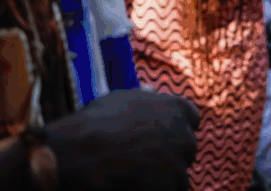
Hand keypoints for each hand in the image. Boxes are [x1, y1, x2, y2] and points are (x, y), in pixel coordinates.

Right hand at [46, 89, 199, 190]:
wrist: (79, 154)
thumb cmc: (95, 123)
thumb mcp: (122, 99)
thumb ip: (145, 98)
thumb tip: (152, 90)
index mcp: (178, 109)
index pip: (192, 119)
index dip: (176, 128)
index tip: (162, 138)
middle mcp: (185, 135)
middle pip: (186, 147)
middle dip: (171, 153)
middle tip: (143, 160)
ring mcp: (180, 163)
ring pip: (179, 173)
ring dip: (164, 176)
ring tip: (137, 176)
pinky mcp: (172, 186)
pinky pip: (172, 190)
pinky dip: (158, 189)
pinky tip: (136, 186)